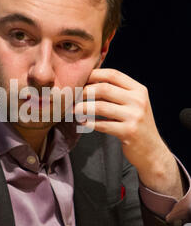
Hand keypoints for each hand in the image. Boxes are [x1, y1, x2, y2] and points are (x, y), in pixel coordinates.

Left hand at [74, 68, 184, 197]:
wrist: (152, 150)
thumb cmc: (136, 124)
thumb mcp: (133, 104)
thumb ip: (117, 92)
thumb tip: (89, 82)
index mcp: (138, 90)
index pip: (113, 74)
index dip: (94, 75)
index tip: (80, 79)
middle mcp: (138, 100)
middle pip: (104, 88)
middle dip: (84, 91)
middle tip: (73, 96)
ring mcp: (134, 116)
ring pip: (101, 107)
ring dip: (83, 108)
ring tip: (74, 110)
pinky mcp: (128, 131)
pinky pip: (102, 125)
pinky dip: (89, 123)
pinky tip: (82, 123)